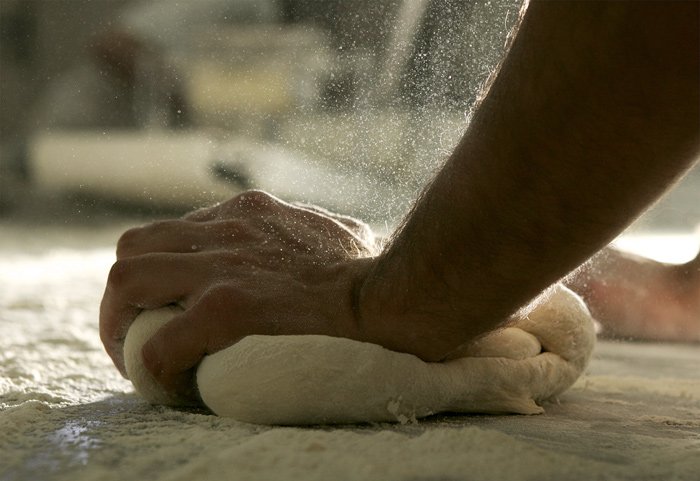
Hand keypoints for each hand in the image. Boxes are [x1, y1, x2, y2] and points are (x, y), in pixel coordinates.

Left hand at [100, 191, 378, 401]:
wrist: (392, 292)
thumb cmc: (370, 269)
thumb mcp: (332, 230)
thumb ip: (309, 232)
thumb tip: (321, 242)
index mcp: (247, 213)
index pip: (172, 232)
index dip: (158, 274)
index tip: (167, 308)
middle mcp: (225, 230)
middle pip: (134, 248)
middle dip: (124, 295)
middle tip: (137, 332)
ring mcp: (223, 266)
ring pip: (126, 281)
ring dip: (120, 325)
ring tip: (137, 357)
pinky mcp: (230, 307)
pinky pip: (161, 343)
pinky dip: (154, 367)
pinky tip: (170, 383)